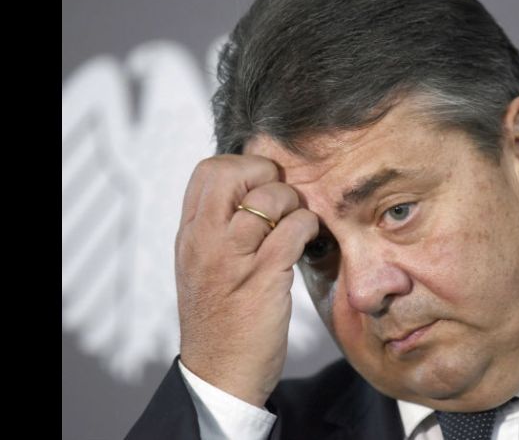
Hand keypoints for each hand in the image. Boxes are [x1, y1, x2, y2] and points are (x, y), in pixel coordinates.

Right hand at [176, 154, 317, 406]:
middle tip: (281, 200)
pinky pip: (292, 230)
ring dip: (292, 203)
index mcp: (190, 235)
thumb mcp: (203, 266)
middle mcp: (204, 242)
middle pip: (231, 172)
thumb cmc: (218, 319)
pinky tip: (307, 242)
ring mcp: (232, 260)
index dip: (242, 166)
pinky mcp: (262, 280)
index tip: (262, 186)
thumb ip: (218, 228)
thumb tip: (254, 191)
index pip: (208, 171)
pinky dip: (307, 226)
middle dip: (265, 173)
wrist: (219, 374)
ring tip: (296, 224)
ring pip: (267, 198)